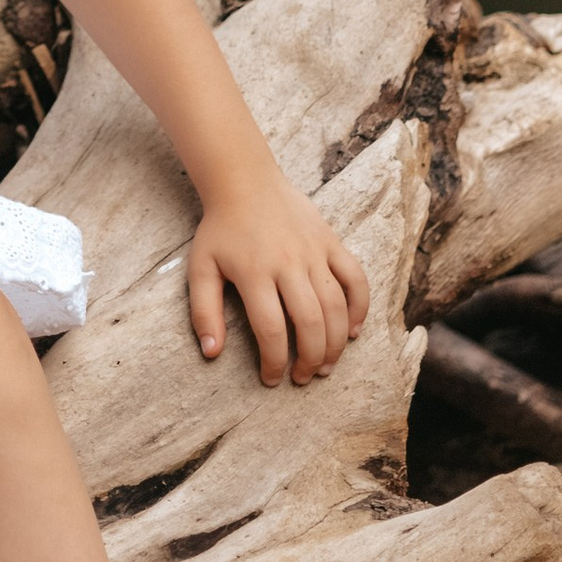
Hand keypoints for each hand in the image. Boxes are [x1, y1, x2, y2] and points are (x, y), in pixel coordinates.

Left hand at [187, 179, 370, 386]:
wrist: (245, 182)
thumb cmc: (221, 230)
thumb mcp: (200, 269)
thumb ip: (203, 313)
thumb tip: (211, 354)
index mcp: (255, 273)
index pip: (272, 330)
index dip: (275, 361)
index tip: (272, 379)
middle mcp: (289, 264)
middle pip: (310, 322)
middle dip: (311, 358)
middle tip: (305, 378)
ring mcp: (314, 252)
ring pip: (336, 305)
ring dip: (336, 342)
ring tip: (327, 366)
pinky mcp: (331, 242)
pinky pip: (355, 278)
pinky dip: (360, 306)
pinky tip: (354, 332)